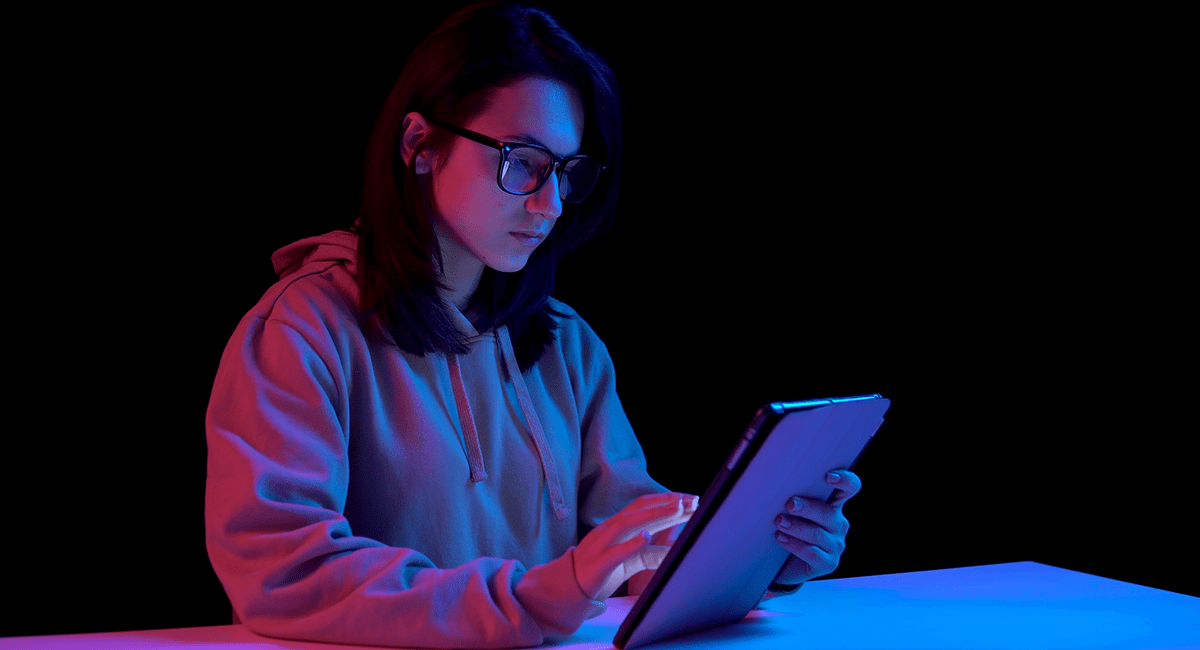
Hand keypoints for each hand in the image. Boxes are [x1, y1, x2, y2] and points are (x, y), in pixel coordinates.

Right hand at [573, 493, 697, 600]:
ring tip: (678, 511)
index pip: (643, 505)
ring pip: (629, 523)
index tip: (690, 499)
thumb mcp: (628, 561)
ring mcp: (602, 545)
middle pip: (640, 509)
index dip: (667, 500)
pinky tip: (646, 537)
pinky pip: (615, 552)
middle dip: (668, 504)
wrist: (566, 589)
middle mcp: (609, 529)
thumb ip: (648, 554)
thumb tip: (674, 551)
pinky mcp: (598, 565)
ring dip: (655, 515)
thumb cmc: (599, 572)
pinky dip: (631, 544)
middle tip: (693, 501)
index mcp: (615, 525)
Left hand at [772, 470, 860, 585]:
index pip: (850, 488)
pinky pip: (812, 553)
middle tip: (790, 504)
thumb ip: (793, 498)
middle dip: (807, 507)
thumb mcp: (793, 511)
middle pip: (827, 512)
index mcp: (833, 505)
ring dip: (796, 527)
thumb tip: (775, 484)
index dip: (845, 480)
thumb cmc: (789, 529)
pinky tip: (781, 538)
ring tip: (779, 522)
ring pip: (817, 534)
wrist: (785, 564)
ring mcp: (835, 545)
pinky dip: (794, 544)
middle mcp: (838, 524)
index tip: (828, 477)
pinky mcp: (829, 563)